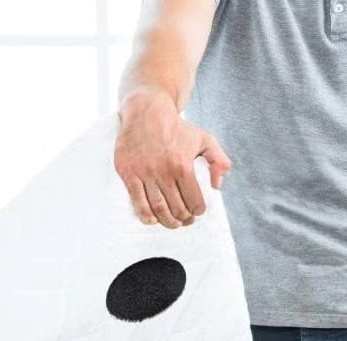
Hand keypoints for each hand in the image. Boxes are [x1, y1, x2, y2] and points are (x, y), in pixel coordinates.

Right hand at [115, 87, 230, 227]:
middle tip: (186, 220)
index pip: (193, 199)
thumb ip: (218, 160)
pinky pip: (137, 201)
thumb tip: (217, 185)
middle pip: (176, 207)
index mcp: (182, 164)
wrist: (146, 112)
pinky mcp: (128, 173)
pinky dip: (146, 215)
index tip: (197, 212)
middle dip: (184, 219)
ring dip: (167, 221)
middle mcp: (162, 170)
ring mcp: (144, 173)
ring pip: (157, 208)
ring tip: (173, 223)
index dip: (198, 210)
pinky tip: (152, 220)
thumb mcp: (204, 138)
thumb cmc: (176, 127)